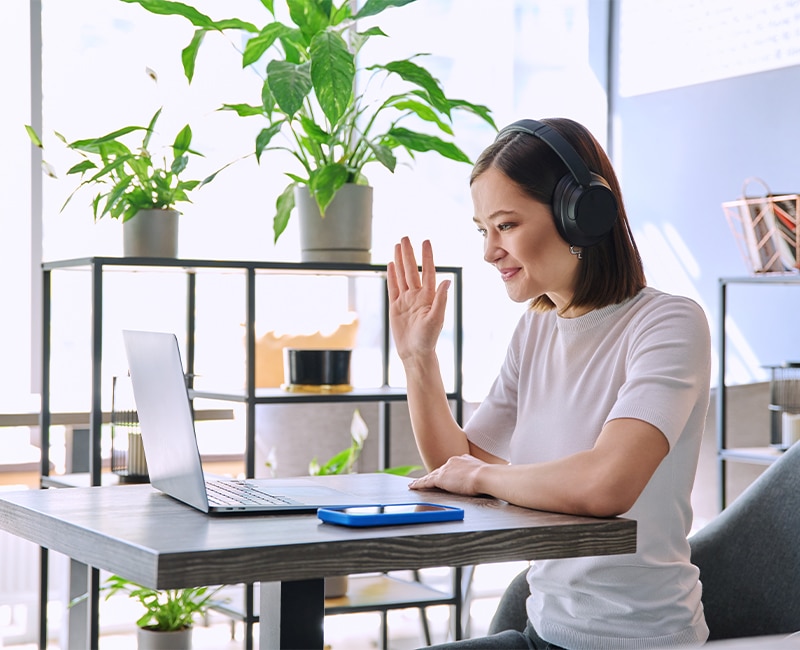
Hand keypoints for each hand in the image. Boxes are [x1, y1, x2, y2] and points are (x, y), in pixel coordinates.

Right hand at [386, 237, 450, 361]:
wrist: (415, 353)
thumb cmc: (428, 338)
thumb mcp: (436, 319)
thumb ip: (441, 299)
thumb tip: (447, 280)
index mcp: (429, 296)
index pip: (427, 271)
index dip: (426, 257)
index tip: (425, 241)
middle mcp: (417, 295)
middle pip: (411, 270)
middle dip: (409, 253)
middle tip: (406, 237)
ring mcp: (406, 300)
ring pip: (402, 276)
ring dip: (400, 260)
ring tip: (397, 246)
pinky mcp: (395, 307)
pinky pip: (393, 288)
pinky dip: (392, 276)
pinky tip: (391, 264)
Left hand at [408, 454, 487, 495]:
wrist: (486, 476)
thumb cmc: (489, 477)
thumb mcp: (484, 473)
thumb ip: (481, 476)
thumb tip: (487, 480)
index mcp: (463, 459)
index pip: (451, 467)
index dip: (447, 472)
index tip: (445, 475)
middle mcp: (453, 462)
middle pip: (440, 471)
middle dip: (434, 476)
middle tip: (425, 481)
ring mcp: (446, 469)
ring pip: (431, 476)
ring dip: (423, 481)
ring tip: (415, 484)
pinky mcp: (440, 478)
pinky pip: (426, 482)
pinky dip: (418, 484)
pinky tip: (413, 486)